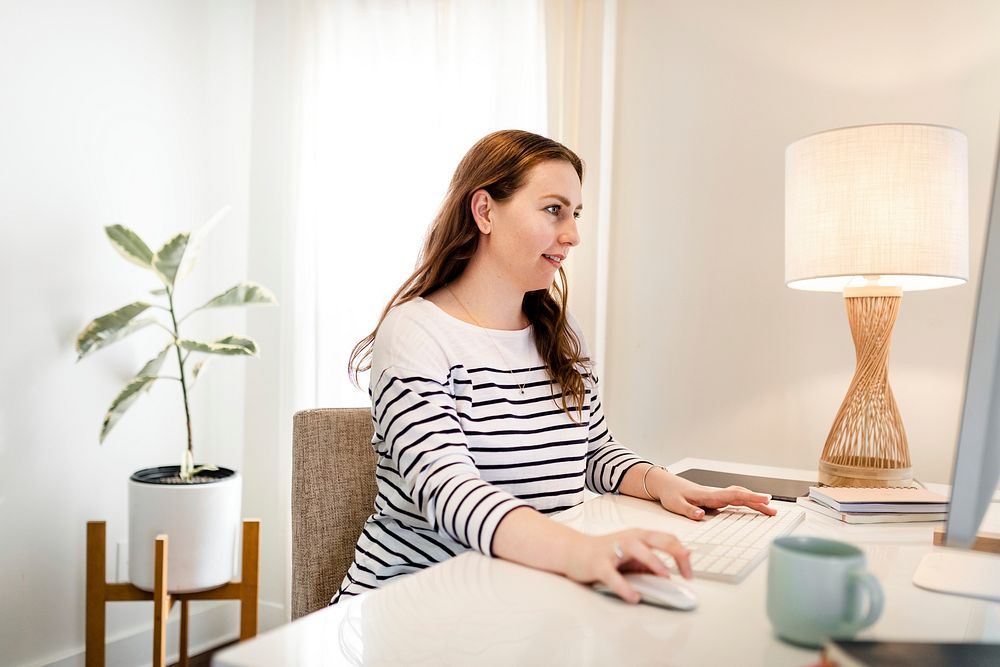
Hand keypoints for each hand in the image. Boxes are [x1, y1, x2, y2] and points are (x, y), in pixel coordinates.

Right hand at [563, 529, 692, 603]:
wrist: (573, 551)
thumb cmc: (604, 553)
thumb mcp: (632, 557)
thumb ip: (652, 562)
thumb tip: (674, 569)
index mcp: (639, 536)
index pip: (668, 539)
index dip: (683, 555)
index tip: (689, 574)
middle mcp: (628, 539)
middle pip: (658, 539)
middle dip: (677, 554)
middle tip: (687, 573)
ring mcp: (613, 550)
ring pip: (637, 549)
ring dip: (653, 561)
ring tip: (665, 575)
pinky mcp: (598, 564)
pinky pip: (612, 575)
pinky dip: (624, 587)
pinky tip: (634, 597)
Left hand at [656, 474, 776, 520]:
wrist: (665, 484)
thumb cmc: (671, 494)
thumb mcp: (676, 505)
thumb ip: (689, 510)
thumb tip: (701, 516)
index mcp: (707, 495)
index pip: (732, 495)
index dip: (749, 497)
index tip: (764, 499)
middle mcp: (715, 494)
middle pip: (740, 495)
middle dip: (758, 502)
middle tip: (774, 510)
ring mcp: (716, 495)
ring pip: (739, 496)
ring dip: (754, 501)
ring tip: (769, 510)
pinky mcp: (715, 498)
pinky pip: (734, 498)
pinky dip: (746, 501)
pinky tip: (753, 505)